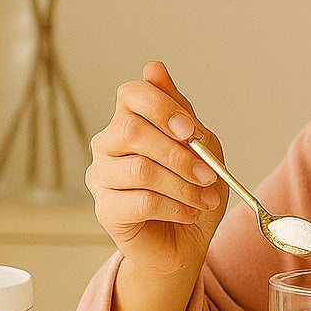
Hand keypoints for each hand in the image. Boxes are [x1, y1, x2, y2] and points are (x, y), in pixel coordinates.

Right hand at [86, 60, 228, 276]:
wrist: (185, 241)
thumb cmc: (192, 190)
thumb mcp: (201, 146)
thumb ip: (181, 114)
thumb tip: (154, 68)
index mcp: (132, 121)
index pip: (131, 93)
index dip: (160, 105)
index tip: (189, 130)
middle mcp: (109, 144)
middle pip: (131, 131)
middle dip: (179, 153)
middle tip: (208, 174)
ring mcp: (101, 177)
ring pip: (140, 170)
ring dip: (183, 185)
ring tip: (206, 198)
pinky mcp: (105, 210)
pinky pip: (142, 202)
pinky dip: (176, 207)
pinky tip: (191, 213)